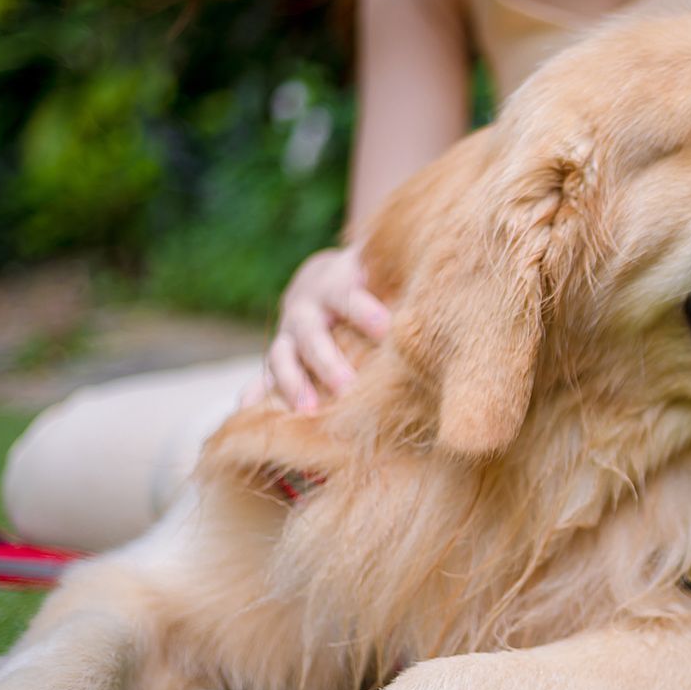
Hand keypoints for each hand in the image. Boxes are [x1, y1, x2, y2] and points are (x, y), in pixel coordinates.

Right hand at [263, 246, 390, 412]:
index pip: (348, 297)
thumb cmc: (369, 279)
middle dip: (328, 362)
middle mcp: (306, 309)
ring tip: (308, 413)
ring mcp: (288, 334)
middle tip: (347, 387)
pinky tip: (248, 418)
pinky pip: (261, 378)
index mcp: (335, 285)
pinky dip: (253, 398)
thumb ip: (401, 283)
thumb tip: (442, 299)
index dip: (364, 311)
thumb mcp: (380, 270)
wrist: (322, 277)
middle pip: (312, 335)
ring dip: (293, 385)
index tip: (385, 327)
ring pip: (282, 358)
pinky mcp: (279, 356)